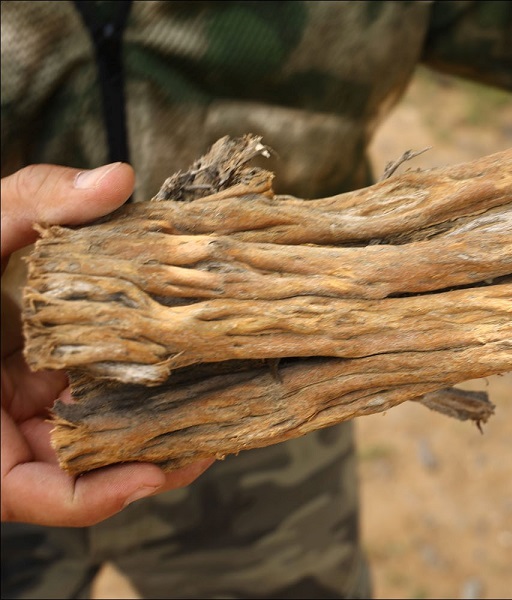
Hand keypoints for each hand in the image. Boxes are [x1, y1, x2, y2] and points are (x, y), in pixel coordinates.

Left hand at [1, 163, 213, 526]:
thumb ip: (34, 201)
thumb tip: (123, 177)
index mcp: (31, 335)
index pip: (119, 344)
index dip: (175, 344)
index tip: (221, 333)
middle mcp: (31, 389)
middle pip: (124, 404)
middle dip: (185, 405)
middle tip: (239, 391)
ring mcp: (14, 436)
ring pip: (107, 457)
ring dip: (166, 454)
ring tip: (217, 436)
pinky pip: (63, 497)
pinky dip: (112, 492)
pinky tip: (156, 470)